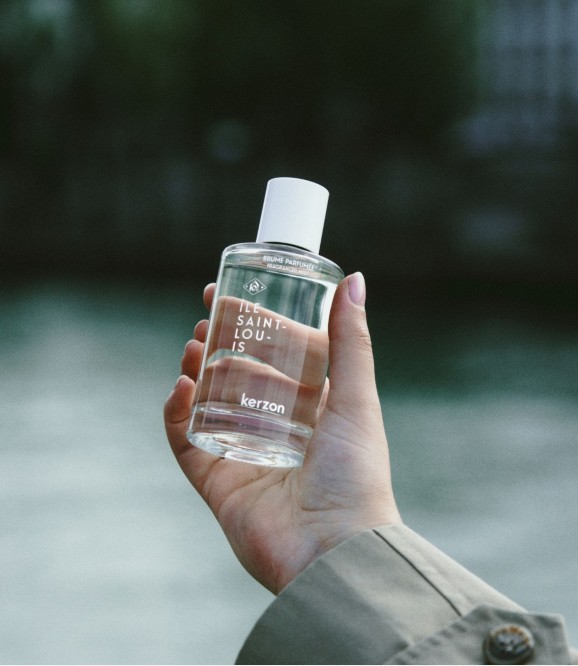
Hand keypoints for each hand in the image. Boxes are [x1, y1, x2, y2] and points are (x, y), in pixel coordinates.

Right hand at [164, 273, 400, 593]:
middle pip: (239, 373)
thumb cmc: (356, 474)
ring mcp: (246, 453)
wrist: (334, 551)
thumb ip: (352, 340)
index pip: (277, 353)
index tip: (229, 293)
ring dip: (197, 371)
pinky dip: (178, 413)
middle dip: (221, 343)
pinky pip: (188, 441)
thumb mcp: (357, 397)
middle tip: (207, 317)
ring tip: (194, 347)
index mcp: (313, 406)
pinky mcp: (219, 481)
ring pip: (210, 402)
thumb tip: (354, 279)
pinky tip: (180, 388)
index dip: (254, 323)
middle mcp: (278, 427)